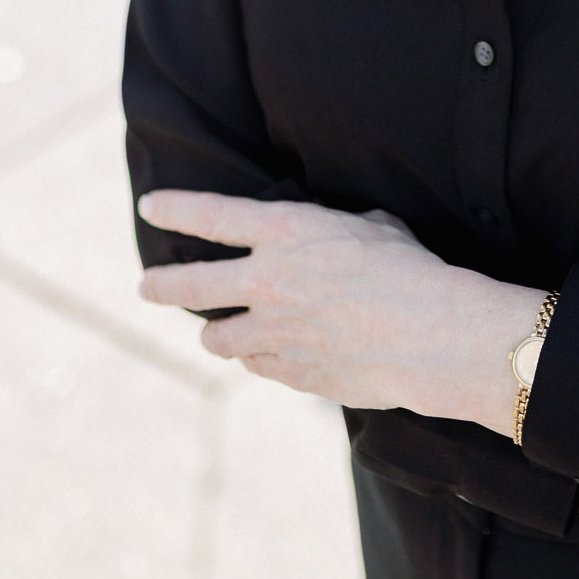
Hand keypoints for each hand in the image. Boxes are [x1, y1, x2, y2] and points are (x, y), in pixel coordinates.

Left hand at [136, 189, 540, 430]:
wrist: (431, 334)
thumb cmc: (411, 269)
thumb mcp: (373, 227)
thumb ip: (334, 231)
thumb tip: (333, 238)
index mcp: (286, 231)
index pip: (211, 215)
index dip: (175, 207)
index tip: (150, 206)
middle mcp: (267, 280)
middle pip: (190, 285)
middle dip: (162, 285)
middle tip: (147, 286)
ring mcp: (273, 331)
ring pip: (216, 336)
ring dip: (218, 332)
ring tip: (222, 331)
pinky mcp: (288, 373)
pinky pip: (256, 364)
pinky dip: (260, 357)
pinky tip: (275, 352)